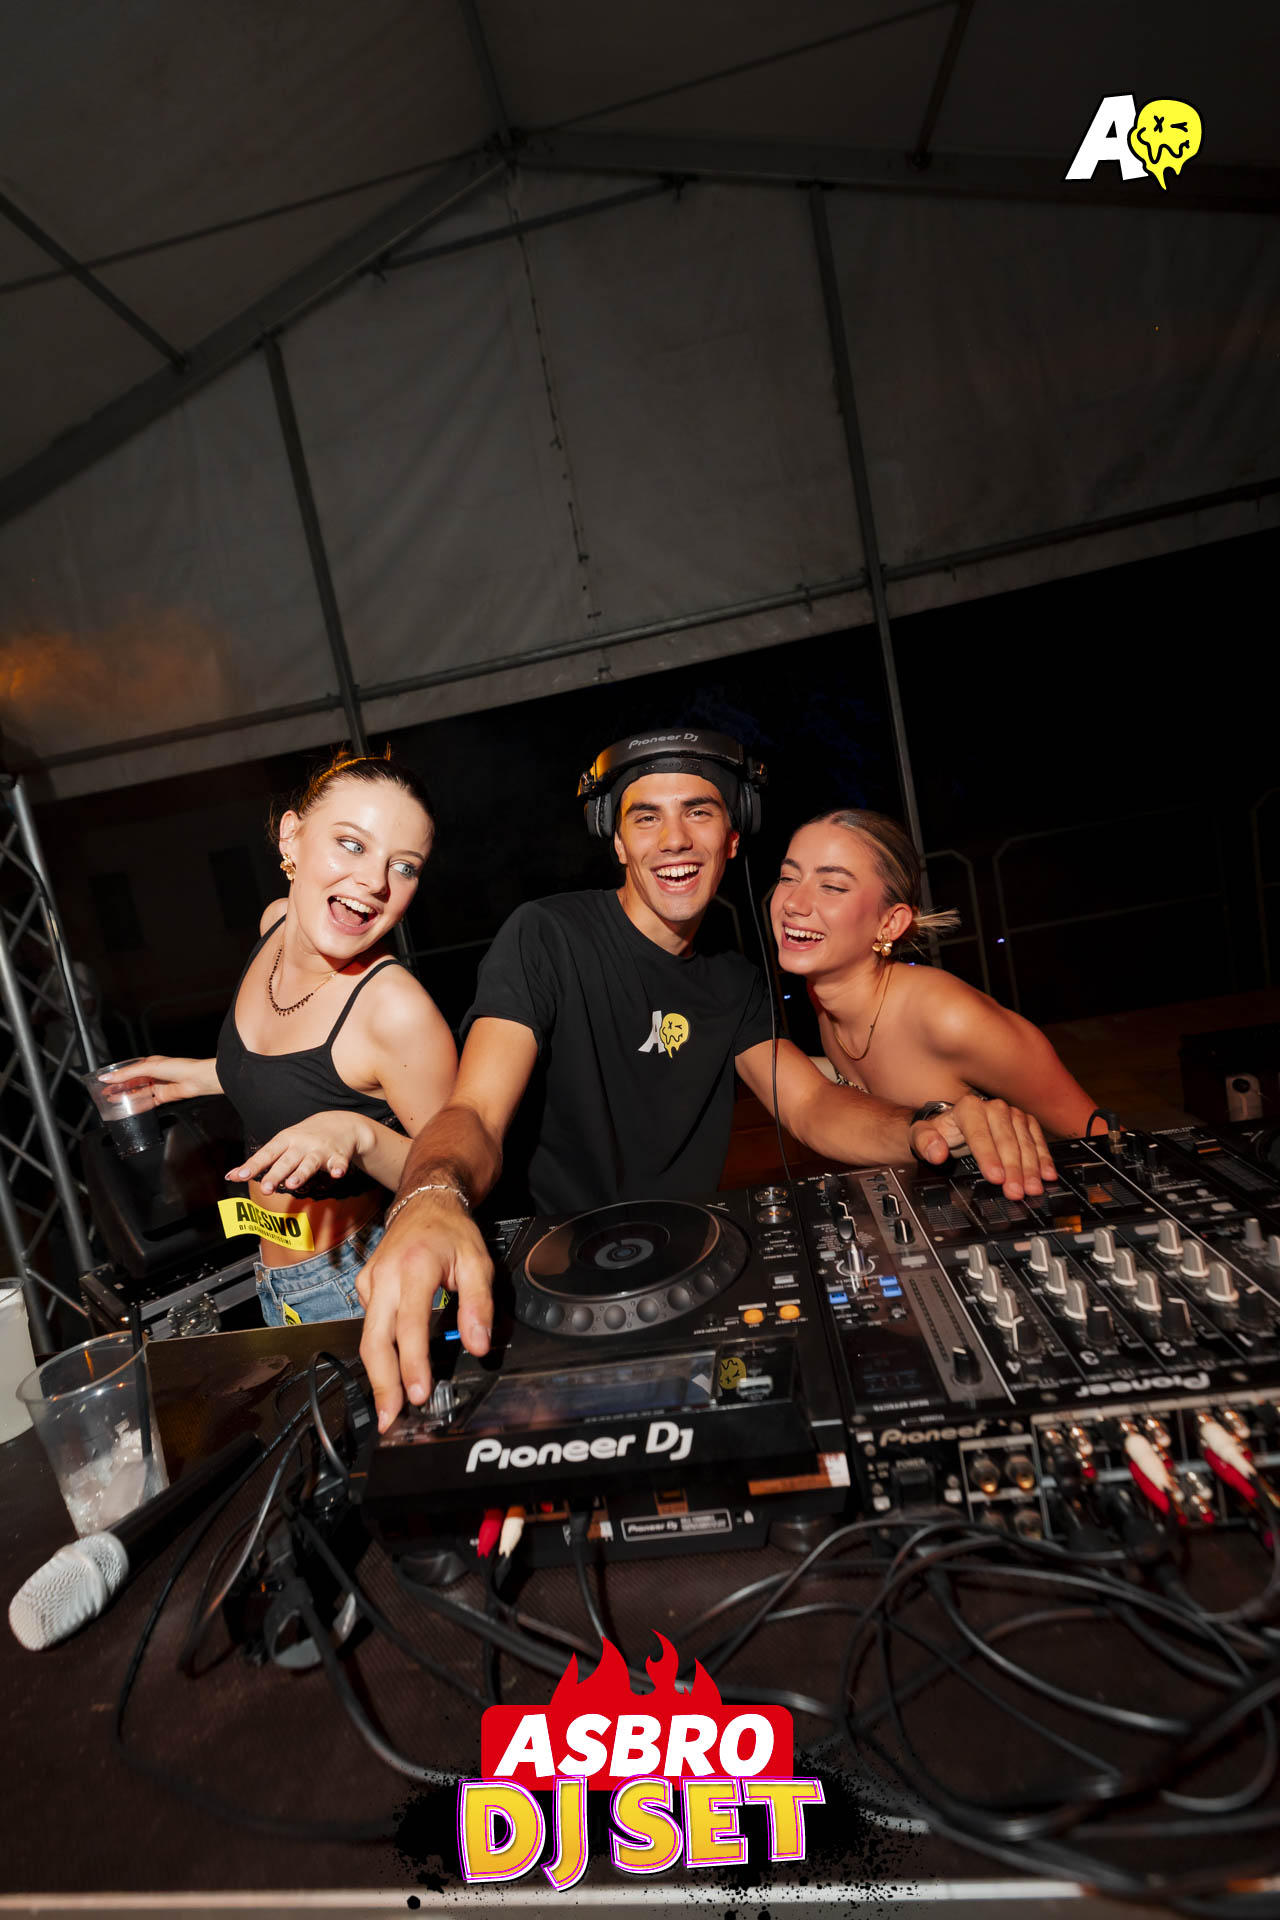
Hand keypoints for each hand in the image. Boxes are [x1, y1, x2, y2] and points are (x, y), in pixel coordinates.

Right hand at [96, 1055, 216, 1104]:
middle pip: (132, 1083)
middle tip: (105, 1093)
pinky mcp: (164, 1097)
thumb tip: (109, 1077)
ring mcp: (159, 1086)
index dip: (117, 1076)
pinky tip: (129, 1108)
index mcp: (150, 1063)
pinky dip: (139, 1105)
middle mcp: (153, 1074)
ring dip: (126, 1097)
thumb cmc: (179, 1067)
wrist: (197, 1079)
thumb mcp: (149, 1068)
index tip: (105, 1081)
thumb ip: (128, 1074)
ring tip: (113, 1100)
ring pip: (139, 1093)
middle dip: (119, 1088)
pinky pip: (148, 1102)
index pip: (129, 1070)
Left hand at [227, 1111, 372, 1193]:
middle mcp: (301, 1144)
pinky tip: (337, 1174)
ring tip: (292, 1185)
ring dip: (301, 1174)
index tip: (238, 1176)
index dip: (252, 1166)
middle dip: (275, 1174)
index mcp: (285, 1140)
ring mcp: (320, 1150)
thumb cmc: (304, 1138)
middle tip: (265, 1188)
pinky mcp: (338, 1156)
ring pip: (309, 1164)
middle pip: (286, 1161)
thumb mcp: (282, 1144)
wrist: (341, 1123)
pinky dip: (338, 1168)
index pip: (266, 1154)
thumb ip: (259, 1162)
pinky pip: (338, 1163)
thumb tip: (229, 1176)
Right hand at [356, 1193, 493, 1431]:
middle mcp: (385, 1276)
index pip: (409, 1324)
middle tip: (390, 1418)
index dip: (412, 1363)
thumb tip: (478, 1346)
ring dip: (377, 1375)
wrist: (425, 1203)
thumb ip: (479, 1305)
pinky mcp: (364, 1287)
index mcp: (414, 1267)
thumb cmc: (452, 1233)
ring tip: (388, 1407)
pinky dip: (378, 1353)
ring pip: (367, 1337)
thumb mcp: (478, 1262)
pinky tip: (389, 1373)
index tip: (418, 1393)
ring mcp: (370, 1282)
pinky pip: (369, 1325)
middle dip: (382, 1383)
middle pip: (375, 1339)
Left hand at [909, 1094, 1056, 1200]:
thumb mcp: (922, 1136)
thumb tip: (936, 1152)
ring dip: (1031, 1167)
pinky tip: (1047, 1174)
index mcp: (968, 1108)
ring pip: (1025, 1142)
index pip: (980, 1135)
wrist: (954, 1125)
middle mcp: (993, 1108)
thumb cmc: (940, 1132)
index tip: (995, 1177)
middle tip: (1016, 1191)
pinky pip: (1037, 1140)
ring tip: (1033, 1188)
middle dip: (1013, 1168)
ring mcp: (1011, 1114)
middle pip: (1006, 1141)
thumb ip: (925, 1142)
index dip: (989, 1157)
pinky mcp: (1025, 1122)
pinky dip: (1043, 1158)